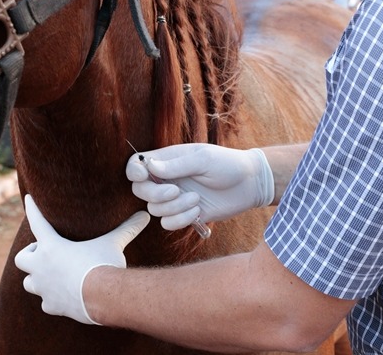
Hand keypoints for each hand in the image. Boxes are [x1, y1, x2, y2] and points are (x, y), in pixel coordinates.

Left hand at [15, 194, 149, 324]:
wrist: (102, 296)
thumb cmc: (104, 264)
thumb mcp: (114, 243)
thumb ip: (127, 229)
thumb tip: (146, 215)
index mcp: (52, 246)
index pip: (37, 222)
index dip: (32, 209)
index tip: (28, 199)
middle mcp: (41, 267)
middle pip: (22, 258)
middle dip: (31, 256)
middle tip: (45, 254)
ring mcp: (44, 288)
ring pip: (29, 283)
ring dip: (38, 279)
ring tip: (52, 276)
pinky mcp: (51, 305)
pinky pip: (46, 302)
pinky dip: (52, 299)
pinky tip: (63, 297)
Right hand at [125, 143, 273, 230]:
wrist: (249, 184)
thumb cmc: (227, 164)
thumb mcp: (202, 159)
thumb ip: (175, 165)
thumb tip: (149, 166)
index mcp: (167, 160)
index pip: (136, 165)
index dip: (134, 172)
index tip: (145, 176)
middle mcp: (166, 180)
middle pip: (139, 190)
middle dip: (154, 194)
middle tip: (175, 191)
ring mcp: (174, 198)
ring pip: (153, 209)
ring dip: (174, 207)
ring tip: (196, 198)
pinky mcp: (184, 215)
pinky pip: (167, 223)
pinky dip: (180, 220)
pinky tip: (198, 211)